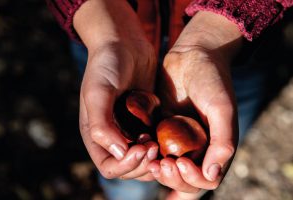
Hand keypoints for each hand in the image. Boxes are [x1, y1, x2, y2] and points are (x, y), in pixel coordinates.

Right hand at [74, 0, 157, 180]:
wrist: (125, 44)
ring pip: (145, 159)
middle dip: (143, 164)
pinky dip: (164, 146)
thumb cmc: (107, 65)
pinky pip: (157, 143)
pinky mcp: (147, 121)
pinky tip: (171, 136)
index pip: (109, 166)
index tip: (142, 148)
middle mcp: (113, 136)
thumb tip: (117, 153)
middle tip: (156, 147)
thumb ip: (101, 124)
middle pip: (128, 168)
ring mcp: (131, 129)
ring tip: (162, 143)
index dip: (125, 165)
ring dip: (155, 159)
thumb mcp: (98, 92)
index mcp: (96, 134)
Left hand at [148, 11, 241, 197]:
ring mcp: (179, 138)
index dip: (192, 179)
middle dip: (173, 178)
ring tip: (150, 160)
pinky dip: (148, 153)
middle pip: (185, 178)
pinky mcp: (163, 128)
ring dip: (158, 170)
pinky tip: (141, 147)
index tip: (180, 163)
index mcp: (216, 146)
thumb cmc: (213, 79)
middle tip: (160, 165)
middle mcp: (198, 146)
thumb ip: (223, 141)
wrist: (193, 54)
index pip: (206, 179)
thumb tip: (212, 174)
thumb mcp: (222, 108)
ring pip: (168, 167)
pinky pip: (155, 148)